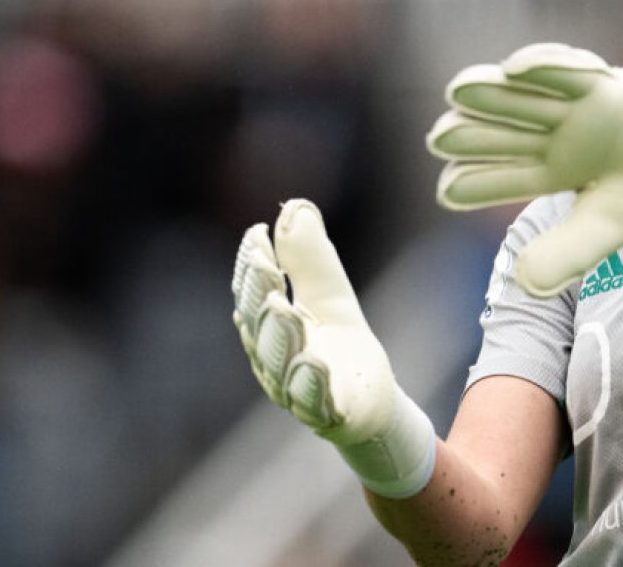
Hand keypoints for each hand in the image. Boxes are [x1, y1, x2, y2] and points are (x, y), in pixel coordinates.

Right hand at [232, 199, 434, 496]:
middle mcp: (273, 360)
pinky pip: (313, 403)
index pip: (253, 293)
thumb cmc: (340, 347)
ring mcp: (296, 391)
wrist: (371, 404)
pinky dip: (309, 383)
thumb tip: (295, 206)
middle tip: (266, 265)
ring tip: (285, 308)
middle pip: (260, 326)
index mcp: (269, 327)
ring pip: (280, 364)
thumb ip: (311, 258)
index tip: (257, 234)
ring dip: (281, 335)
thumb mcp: (330, 296)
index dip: (252, 265)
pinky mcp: (327, 415)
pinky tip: (312, 362)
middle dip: (260, 295)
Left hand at [426, 43, 622, 296]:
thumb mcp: (605, 227)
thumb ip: (568, 255)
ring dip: (489, 93)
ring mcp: (567, 108)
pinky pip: (566, 70)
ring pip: (520, 99)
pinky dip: (544, 65)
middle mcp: (546, 138)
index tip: (447, 191)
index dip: (474, 184)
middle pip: (500, 134)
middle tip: (440, 136)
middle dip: (471, 134)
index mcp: (544, 174)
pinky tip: (514, 68)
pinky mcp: (595, 81)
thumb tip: (523, 284)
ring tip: (457, 91)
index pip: (501, 180)